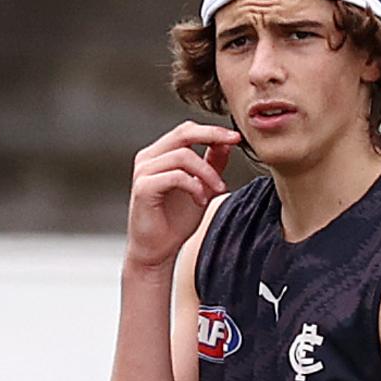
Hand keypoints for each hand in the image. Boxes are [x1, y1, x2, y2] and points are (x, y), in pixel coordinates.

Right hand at [125, 121, 238, 269]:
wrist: (157, 249)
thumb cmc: (174, 221)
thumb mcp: (203, 187)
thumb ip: (212, 164)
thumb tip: (226, 143)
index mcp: (160, 155)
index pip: (187, 130)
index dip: (212, 130)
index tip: (236, 137)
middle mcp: (149, 158)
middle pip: (183, 133)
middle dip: (212, 135)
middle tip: (233, 142)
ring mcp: (144, 172)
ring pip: (182, 155)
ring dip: (207, 171)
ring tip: (217, 189)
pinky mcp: (144, 187)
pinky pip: (176, 176)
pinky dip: (194, 186)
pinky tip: (200, 201)